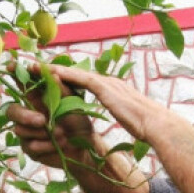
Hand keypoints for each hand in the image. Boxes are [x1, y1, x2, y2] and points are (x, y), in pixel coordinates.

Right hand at [5, 65, 97, 170]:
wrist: (85, 146)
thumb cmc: (78, 121)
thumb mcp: (72, 103)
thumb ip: (61, 90)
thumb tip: (52, 74)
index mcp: (37, 99)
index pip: (21, 85)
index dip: (14, 74)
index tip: (11, 66)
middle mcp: (28, 114)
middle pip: (11, 111)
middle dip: (24, 116)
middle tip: (42, 120)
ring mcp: (27, 132)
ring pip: (19, 129)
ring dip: (42, 133)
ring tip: (62, 134)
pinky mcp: (30, 148)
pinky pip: (30, 146)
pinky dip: (46, 145)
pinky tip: (58, 145)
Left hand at [37, 64, 159, 141]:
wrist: (156, 124)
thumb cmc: (145, 126)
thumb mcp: (129, 117)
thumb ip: (123, 112)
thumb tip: (125, 117)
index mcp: (113, 89)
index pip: (86, 82)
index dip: (68, 79)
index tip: (52, 78)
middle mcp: (108, 82)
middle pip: (78, 74)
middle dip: (58, 71)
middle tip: (38, 67)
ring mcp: (106, 83)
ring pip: (75, 73)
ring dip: (56, 69)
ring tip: (37, 66)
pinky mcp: (104, 88)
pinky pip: (79, 79)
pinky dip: (64, 74)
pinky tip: (50, 72)